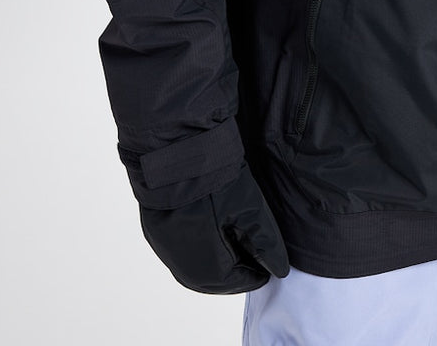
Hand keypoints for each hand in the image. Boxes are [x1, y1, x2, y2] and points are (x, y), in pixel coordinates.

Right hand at [139, 163, 289, 293]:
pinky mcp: (156, 235)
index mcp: (209, 271)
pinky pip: (182, 249)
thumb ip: (266, 245)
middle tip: (254, 243)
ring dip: (218, 255)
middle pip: (219, 278)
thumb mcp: (251, 211)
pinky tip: (210, 225)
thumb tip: (280, 269)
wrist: (176, 155)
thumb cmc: (215, 185)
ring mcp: (166, 252)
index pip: (243, 281)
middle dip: (239, 263)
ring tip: (234, 232)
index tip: (269, 254)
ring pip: (199, 265)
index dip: (260, 267)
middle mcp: (184, 270)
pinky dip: (198, 244)